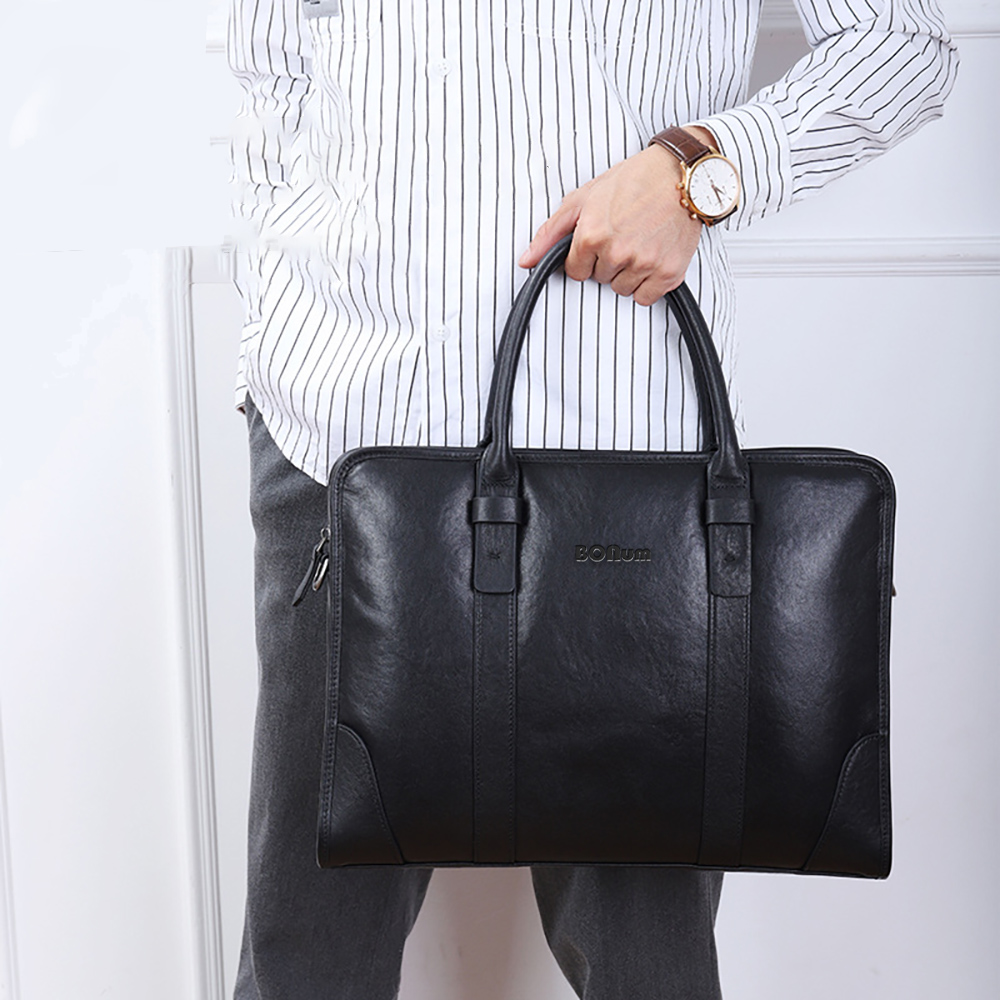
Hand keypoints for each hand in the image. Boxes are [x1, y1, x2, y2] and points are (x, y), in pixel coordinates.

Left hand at [518, 127, 714, 305]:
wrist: (682, 173)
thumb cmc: (635, 180)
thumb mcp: (583, 199)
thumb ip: (550, 233)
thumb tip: (526, 261)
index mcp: (592, 235)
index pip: (575, 271)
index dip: (584, 256)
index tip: (598, 240)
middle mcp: (617, 252)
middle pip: (599, 280)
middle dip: (606, 262)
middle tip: (623, 234)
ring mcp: (644, 264)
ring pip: (621, 290)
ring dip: (626, 273)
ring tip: (638, 243)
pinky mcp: (668, 273)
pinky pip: (645, 297)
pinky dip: (647, 284)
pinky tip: (651, 257)